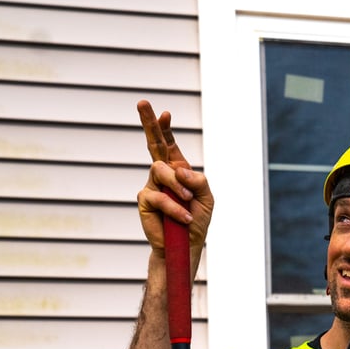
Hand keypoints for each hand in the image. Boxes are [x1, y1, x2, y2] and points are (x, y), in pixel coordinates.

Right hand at [135, 100, 212, 252]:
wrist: (184, 245)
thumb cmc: (196, 221)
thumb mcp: (207, 199)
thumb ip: (199, 181)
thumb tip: (181, 170)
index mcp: (179, 170)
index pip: (169, 145)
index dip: (165, 129)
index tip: (166, 113)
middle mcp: (163, 175)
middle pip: (153, 144)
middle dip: (149, 123)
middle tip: (142, 102)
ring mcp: (152, 185)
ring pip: (161, 171)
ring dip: (178, 188)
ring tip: (189, 203)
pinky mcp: (145, 200)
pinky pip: (159, 195)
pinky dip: (174, 206)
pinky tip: (182, 217)